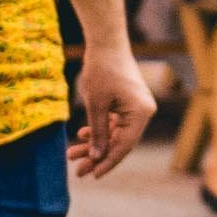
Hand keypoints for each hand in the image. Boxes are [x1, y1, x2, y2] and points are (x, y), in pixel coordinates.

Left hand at [68, 45, 155, 178]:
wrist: (106, 41)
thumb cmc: (101, 70)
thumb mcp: (96, 105)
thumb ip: (98, 133)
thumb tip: (97, 157)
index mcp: (141, 114)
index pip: (124, 146)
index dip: (107, 162)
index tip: (91, 174)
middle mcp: (144, 113)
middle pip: (120, 142)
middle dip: (96, 155)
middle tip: (77, 170)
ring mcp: (137, 108)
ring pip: (115, 134)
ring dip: (94, 143)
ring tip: (72, 153)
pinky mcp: (129, 103)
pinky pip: (115, 123)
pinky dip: (100, 129)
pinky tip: (82, 135)